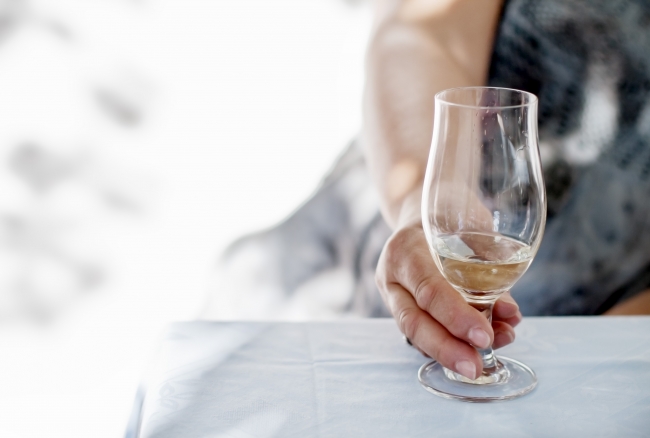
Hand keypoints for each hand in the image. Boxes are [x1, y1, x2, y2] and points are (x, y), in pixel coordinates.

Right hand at [376, 221, 521, 379]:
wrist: (422, 208)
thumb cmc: (449, 211)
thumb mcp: (471, 223)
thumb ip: (486, 265)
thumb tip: (508, 312)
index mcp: (405, 249)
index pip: (428, 289)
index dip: (456, 316)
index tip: (484, 336)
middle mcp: (392, 275)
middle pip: (413, 321)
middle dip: (446, 348)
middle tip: (475, 367)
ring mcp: (393, 293)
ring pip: (414, 332)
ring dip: (450, 350)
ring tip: (485, 358)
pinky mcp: (402, 306)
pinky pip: (421, 332)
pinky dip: (449, 342)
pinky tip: (476, 346)